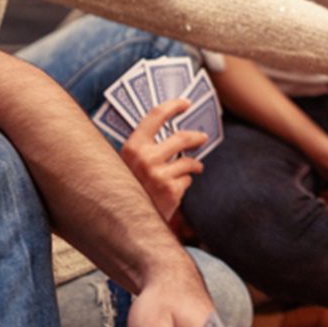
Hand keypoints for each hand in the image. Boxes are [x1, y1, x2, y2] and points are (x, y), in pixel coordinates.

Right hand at [120, 98, 207, 221]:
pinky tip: (173, 191)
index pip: (156, 116)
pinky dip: (184, 183)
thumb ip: (145, 148)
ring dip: (194, 165)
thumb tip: (172, 131)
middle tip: (203, 137)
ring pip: (188, 162)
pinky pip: (186, 180)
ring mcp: (159, 175)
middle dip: (196, 137)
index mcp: (132, 147)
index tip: (186, 103)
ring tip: (195, 167)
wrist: (124, 223)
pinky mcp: (170, 191)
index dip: (173, 106)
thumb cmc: (129, 189)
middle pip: (181, 138)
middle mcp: (145, 158)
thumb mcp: (129, 165)